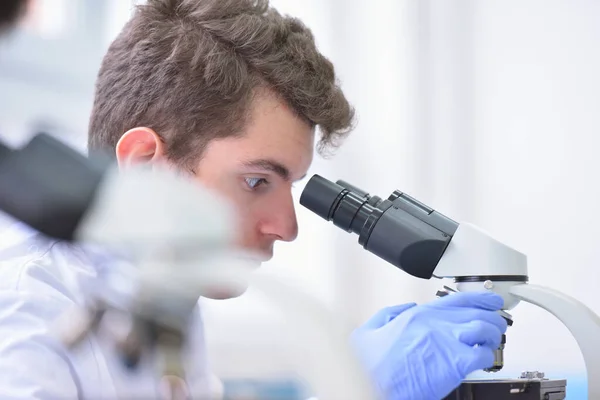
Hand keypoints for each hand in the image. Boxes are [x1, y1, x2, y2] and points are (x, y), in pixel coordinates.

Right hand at [349, 291, 506, 399]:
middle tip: (497, 324)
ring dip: (493, 335)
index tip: (489, 302)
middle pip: (475, 312)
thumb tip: (405, 308)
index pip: (457, 299)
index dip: (478, 299)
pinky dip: (488, 357)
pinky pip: (484, 355)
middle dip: (491, 317)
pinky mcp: (456, 363)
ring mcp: (446, 341)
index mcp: (416, 315)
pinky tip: (483, 361)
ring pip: (485, 328)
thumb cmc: (372, 368)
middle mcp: (434, 323)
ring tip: (492, 342)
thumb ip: (388, 315)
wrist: (376, 387)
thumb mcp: (368, 331)